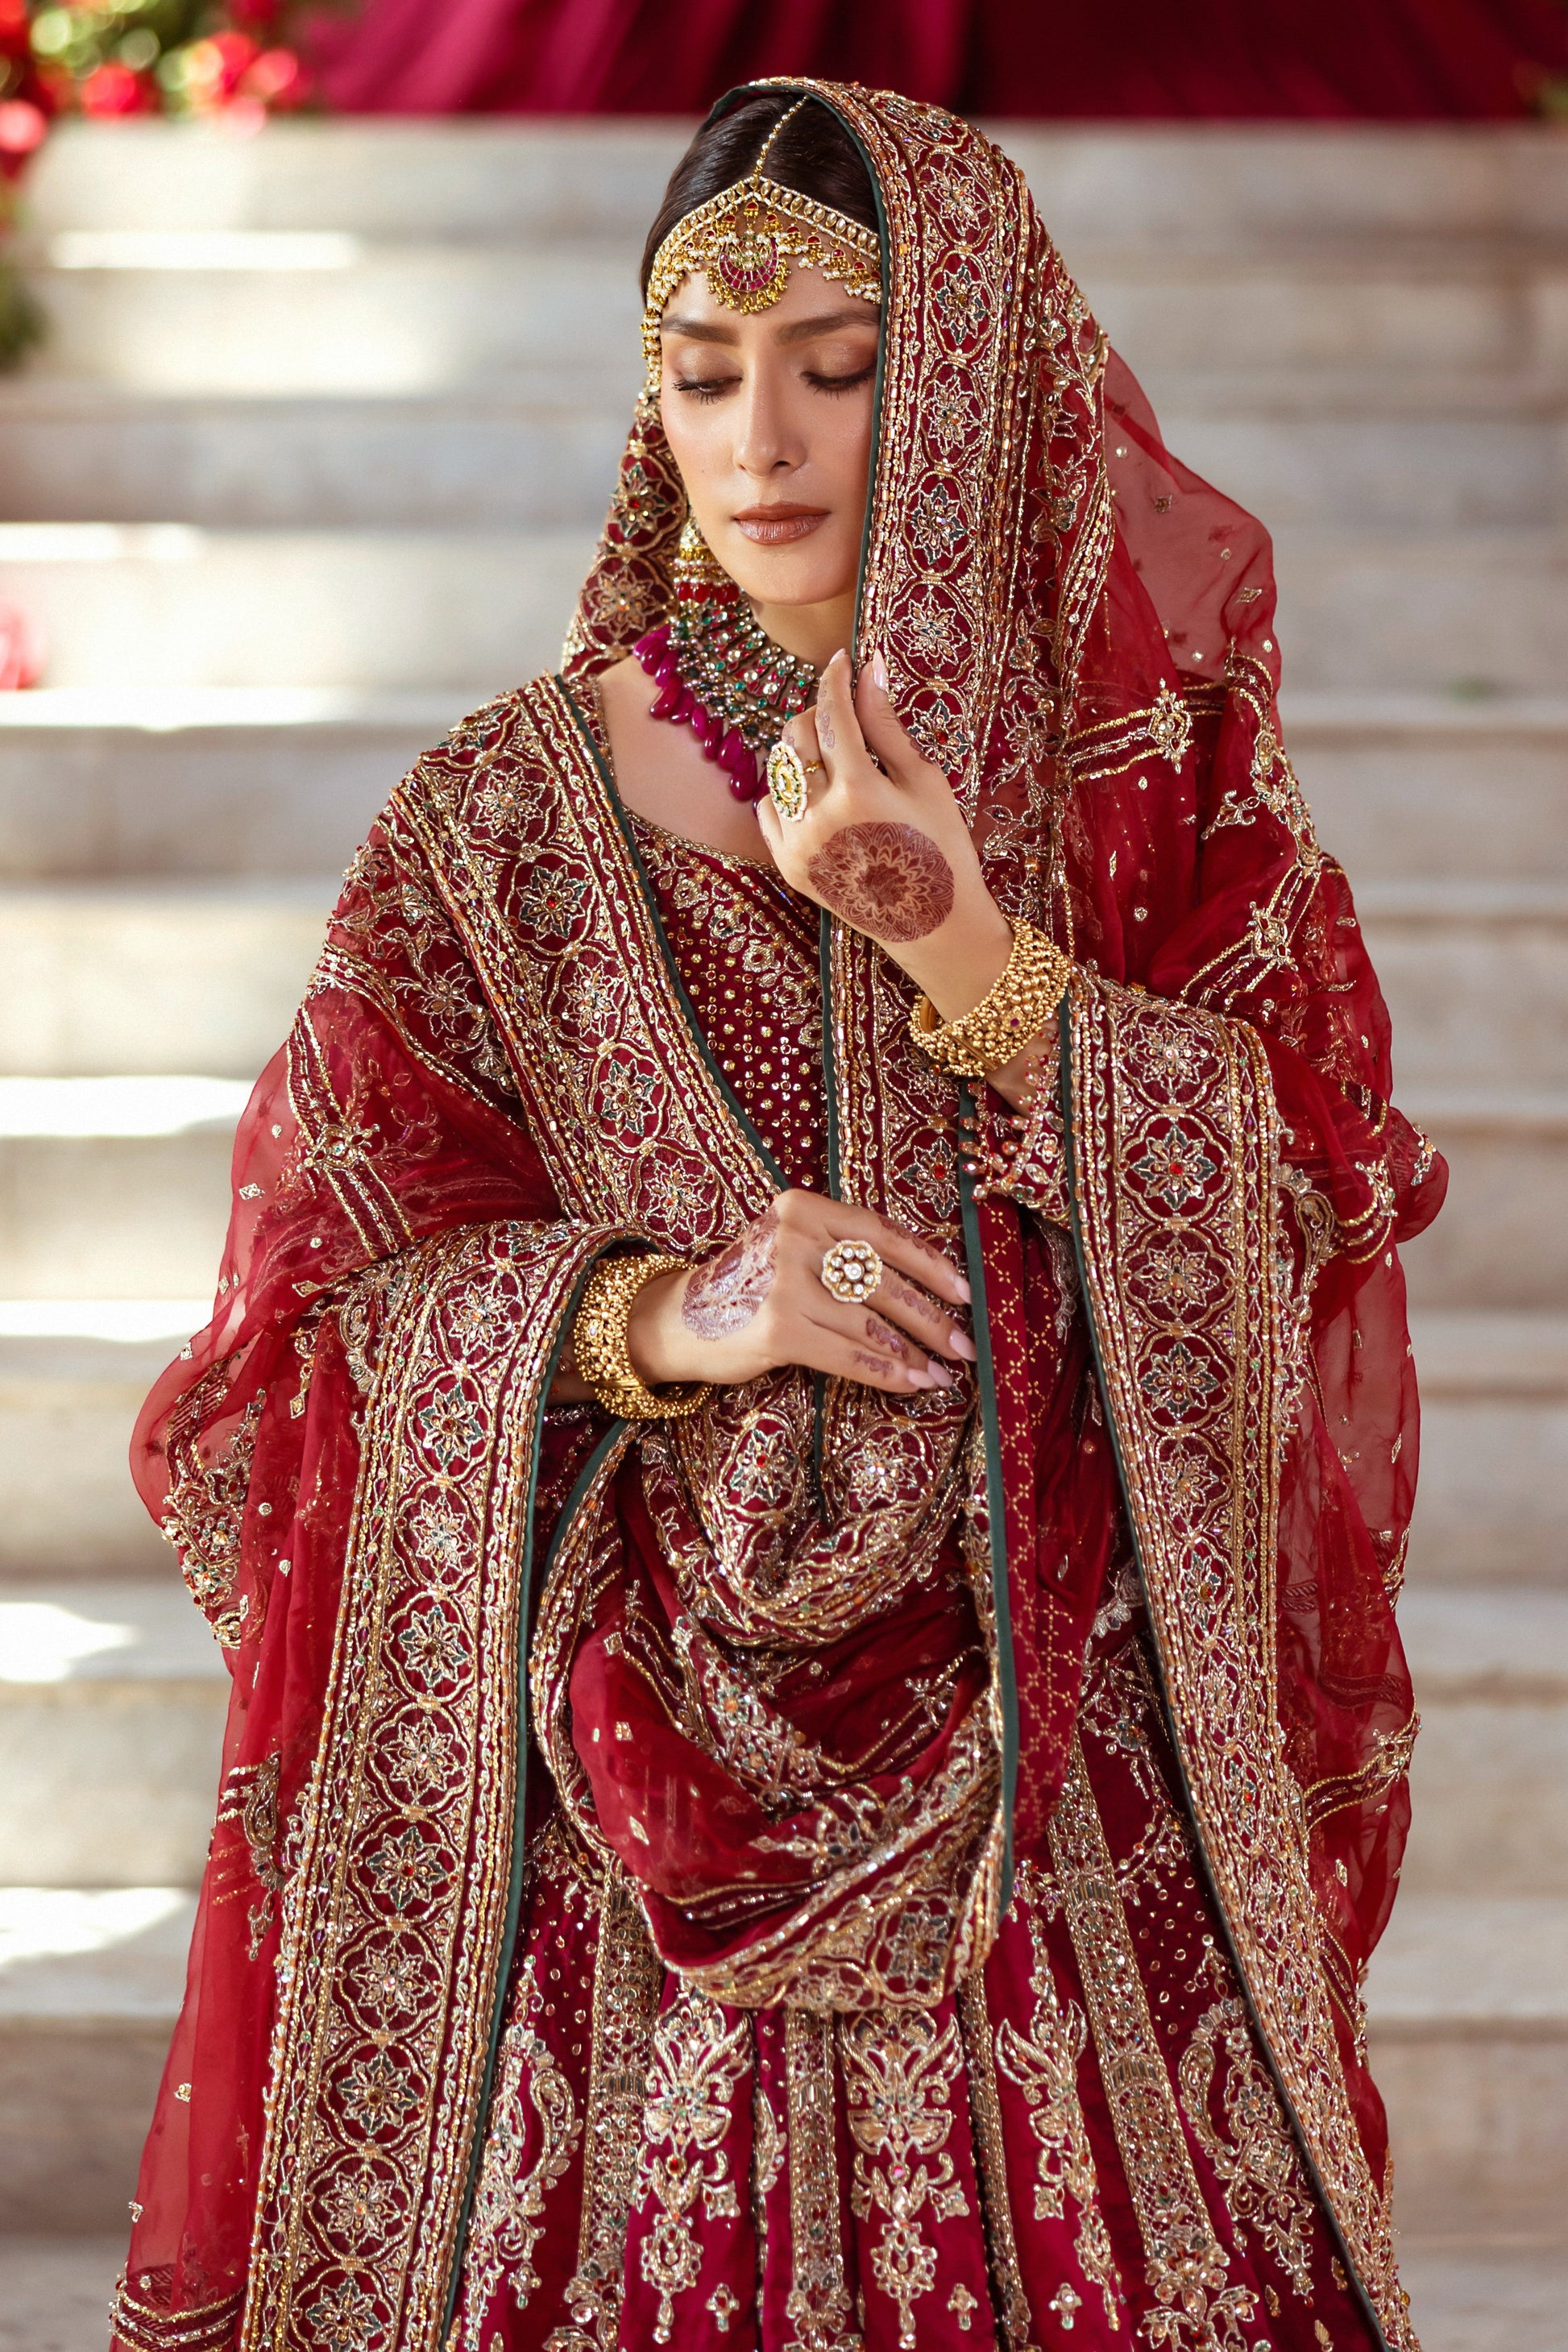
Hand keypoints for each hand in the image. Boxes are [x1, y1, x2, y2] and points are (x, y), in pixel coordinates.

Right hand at [624, 1188, 976, 1397]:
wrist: (677, 1318)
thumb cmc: (748, 1286)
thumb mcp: (792, 1247)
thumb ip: (843, 1253)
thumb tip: (925, 1291)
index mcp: (805, 1207)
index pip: (884, 1234)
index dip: (930, 1265)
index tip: (964, 1292)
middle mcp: (795, 1237)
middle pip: (883, 1282)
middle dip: (930, 1319)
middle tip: (964, 1344)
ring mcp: (785, 1282)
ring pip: (870, 1324)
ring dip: (913, 1354)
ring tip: (940, 1373)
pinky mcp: (778, 1328)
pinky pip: (848, 1355)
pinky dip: (884, 1372)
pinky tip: (908, 1383)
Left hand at [755, 648, 1013, 1021]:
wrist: (933, 925)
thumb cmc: (943, 848)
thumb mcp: (924, 781)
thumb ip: (887, 726)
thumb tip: (870, 669)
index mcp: (859, 790)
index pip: (831, 713)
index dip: (834, 679)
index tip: (840, 659)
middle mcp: (820, 816)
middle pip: (794, 735)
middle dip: (816, 715)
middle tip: (842, 718)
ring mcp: (799, 844)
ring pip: (778, 769)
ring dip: (801, 752)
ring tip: (835, 761)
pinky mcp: (788, 865)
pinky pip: (769, 808)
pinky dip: (786, 791)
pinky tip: (818, 795)